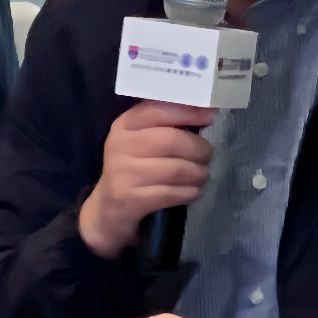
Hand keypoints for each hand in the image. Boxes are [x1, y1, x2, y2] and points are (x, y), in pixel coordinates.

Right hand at [78, 100, 213, 258]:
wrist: (109, 207)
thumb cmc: (134, 166)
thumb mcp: (140, 139)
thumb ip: (165, 123)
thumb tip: (204, 110)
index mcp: (124, 125)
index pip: (159, 110)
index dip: (188, 112)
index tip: (209, 116)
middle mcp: (120, 145)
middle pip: (171, 140)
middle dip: (198, 148)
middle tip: (207, 154)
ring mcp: (123, 173)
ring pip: (176, 169)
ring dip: (198, 172)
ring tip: (202, 173)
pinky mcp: (131, 199)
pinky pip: (172, 193)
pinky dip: (190, 191)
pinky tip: (192, 190)